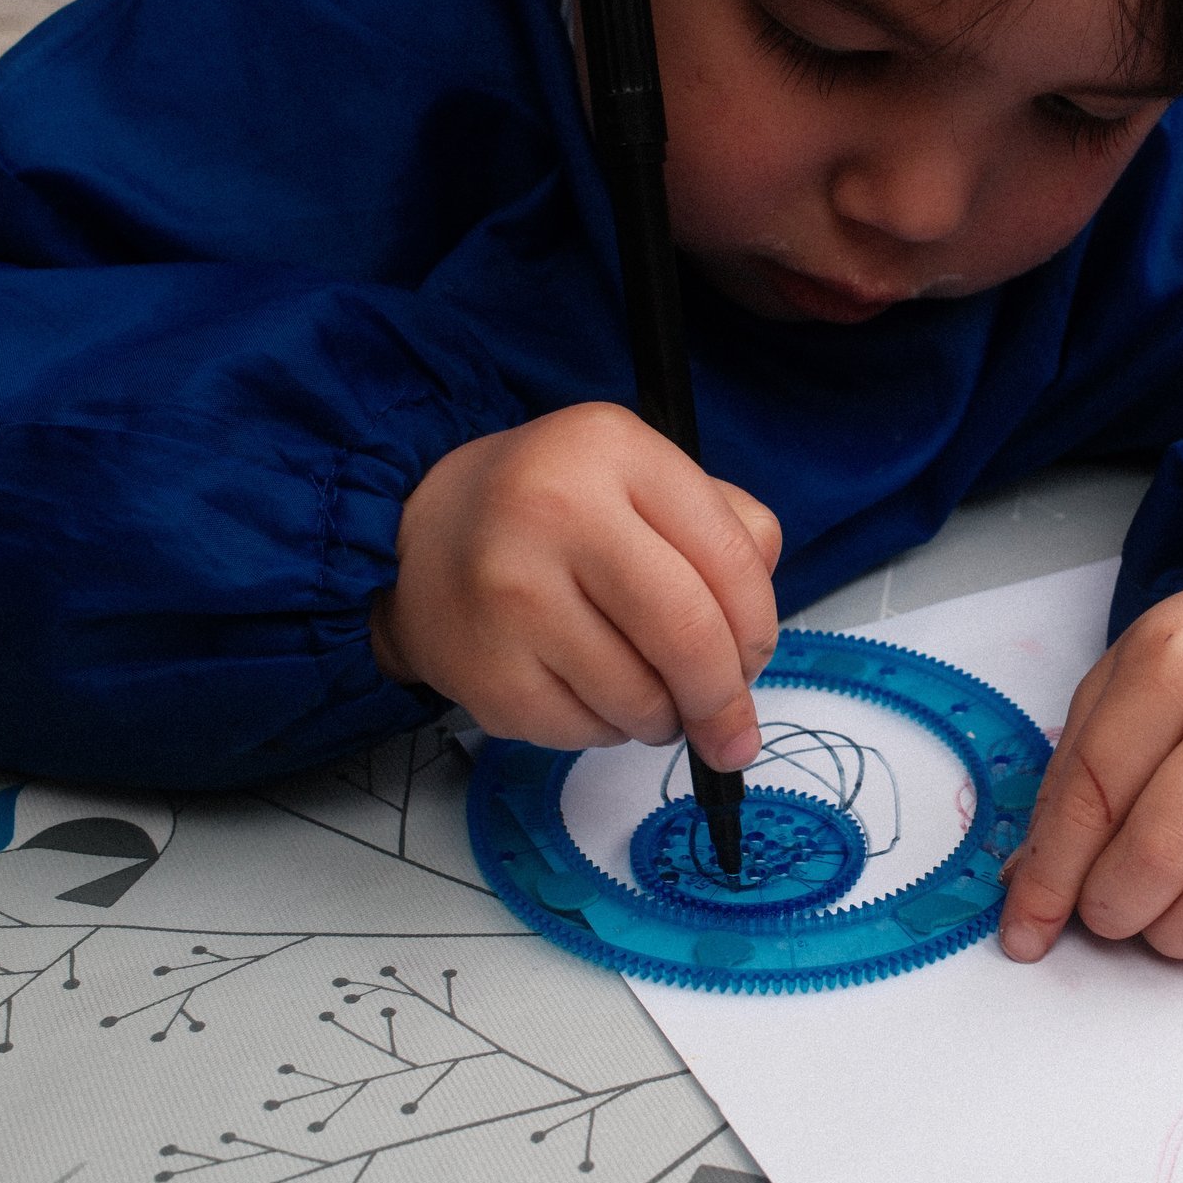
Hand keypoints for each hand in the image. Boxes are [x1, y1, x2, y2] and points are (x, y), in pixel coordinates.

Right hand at [371, 402, 782, 770]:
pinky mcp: (484, 670)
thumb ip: (727, 531)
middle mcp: (554, 512)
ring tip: (648, 693)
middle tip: (731, 730)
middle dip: (724, 698)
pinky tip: (588, 691)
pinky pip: (584, 733)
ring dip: (664, 717)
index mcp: (613, 450)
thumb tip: (756, 637)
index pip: (731, 558)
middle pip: (687, 635)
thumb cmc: (557, 510)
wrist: (422, 535)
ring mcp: (511, 595)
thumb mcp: (645, 477)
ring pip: (640, 699)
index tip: (756, 663)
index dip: (760, 628)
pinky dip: (606, 730)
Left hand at [999, 578, 1182, 961]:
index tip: (1027, 928)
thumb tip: (1029, 888)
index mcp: (1179, 662)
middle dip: (1112, 910)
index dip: (1052, 877)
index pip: (1096, 795)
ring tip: (1159, 919)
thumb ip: (1074, 778)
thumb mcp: (1126, 681)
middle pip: (1160, 856)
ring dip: (1176, 937)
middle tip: (1105, 911)